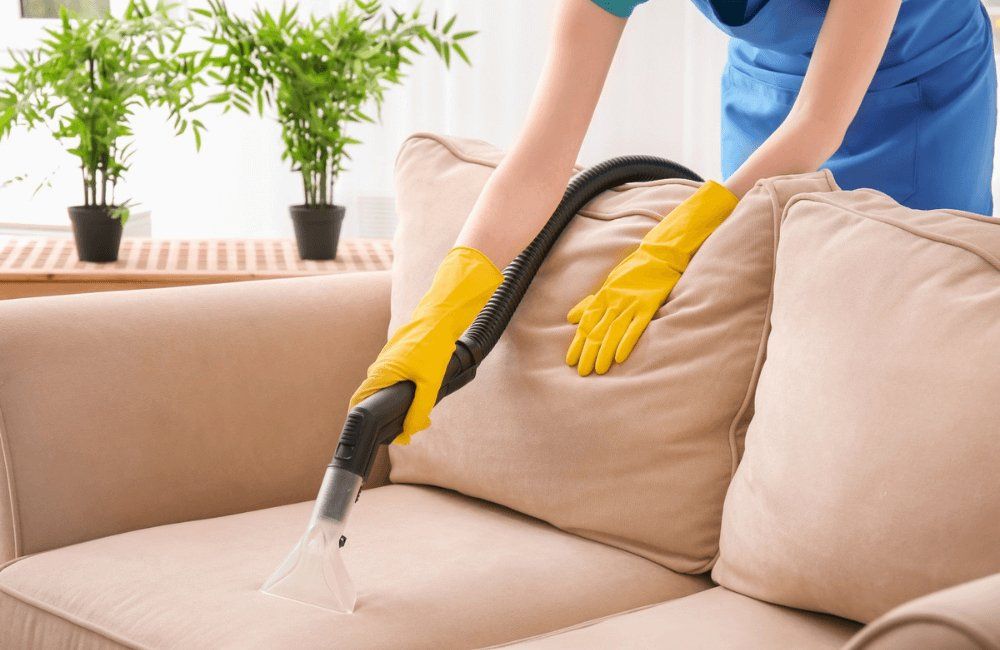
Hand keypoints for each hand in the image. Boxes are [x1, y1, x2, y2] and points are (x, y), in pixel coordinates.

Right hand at [350, 247, 501, 443]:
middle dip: (387, 419)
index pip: (358, 403)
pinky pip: (394, 380)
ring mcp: (387, 362)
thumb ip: (419, 410)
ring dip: (397, 405)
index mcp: (380, 374)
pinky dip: (403, 391)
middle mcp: (378, 368)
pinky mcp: (397, 358)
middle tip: (405, 433)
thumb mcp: (429, 383)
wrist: (438, 319)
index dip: (361, 422)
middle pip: (373, 399)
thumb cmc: (432, 347)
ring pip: (386, 390)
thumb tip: (409, 431)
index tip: (373, 436)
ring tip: (417, 418)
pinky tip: (420, 396)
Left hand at [566, 181, 737, 375]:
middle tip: (582, 371)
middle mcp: (614, 301)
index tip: (570, 360)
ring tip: (599, 370)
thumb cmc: (633, 271)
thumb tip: (571, 318)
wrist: (660, 255)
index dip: (578, 343)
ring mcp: (631, 303)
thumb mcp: (608, 285)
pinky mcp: (648, 305)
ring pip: (613, 332)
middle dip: (588, 352)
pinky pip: (635, 327)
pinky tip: (619, 357)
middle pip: (597, 330)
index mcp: (603, 296)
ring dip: (604, 352)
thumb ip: (590, 303)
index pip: (586, 323)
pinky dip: (626, 343)